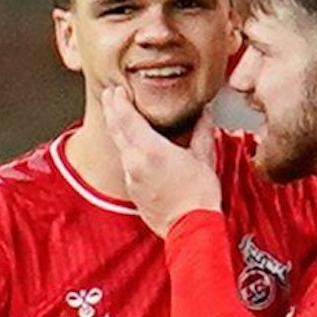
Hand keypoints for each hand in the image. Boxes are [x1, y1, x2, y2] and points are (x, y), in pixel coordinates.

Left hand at [101, 84, 221, 236]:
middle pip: (116, 129)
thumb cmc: (198, 196)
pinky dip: (128, 149)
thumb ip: (202, 131)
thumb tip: (205, 113)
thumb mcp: (204, 157)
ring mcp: (131, 177)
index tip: (118, 89)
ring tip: (120, 116)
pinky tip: (135, 146)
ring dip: (118, 129)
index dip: (120, 101)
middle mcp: (135, 162)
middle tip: (110, 94)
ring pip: (120, 147)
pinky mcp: (132, 190)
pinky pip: (127, 164)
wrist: (190, 227)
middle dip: (112, 109)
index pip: (126, 118)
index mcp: (151, 150)